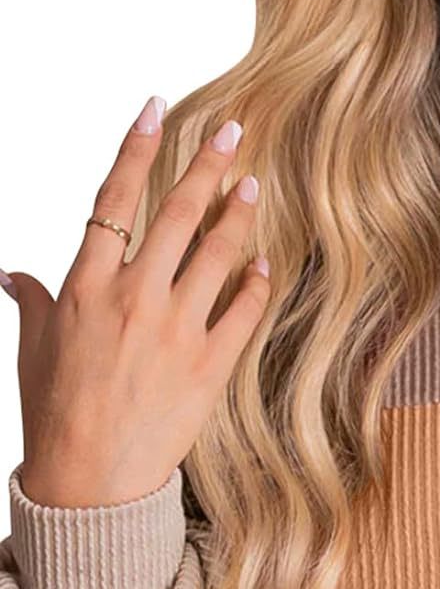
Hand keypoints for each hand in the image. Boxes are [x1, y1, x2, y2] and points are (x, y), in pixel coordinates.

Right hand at [2, 95, 270, 508]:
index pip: (115, 197)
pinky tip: (265, 262)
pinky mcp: (210, 365)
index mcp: (87, 284)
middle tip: (233, 131)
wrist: (91, 480)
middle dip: (208, 164)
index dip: (138, 147)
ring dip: (239, 215)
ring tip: (253, 186)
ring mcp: (176, 330)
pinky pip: (243, 311)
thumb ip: (36, 300)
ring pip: (218, 254)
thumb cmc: (56, 412)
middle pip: (177, 213)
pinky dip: (258, 283)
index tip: (158, 108)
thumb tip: (13, 276)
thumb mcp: (37, 347)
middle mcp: (134, 297)